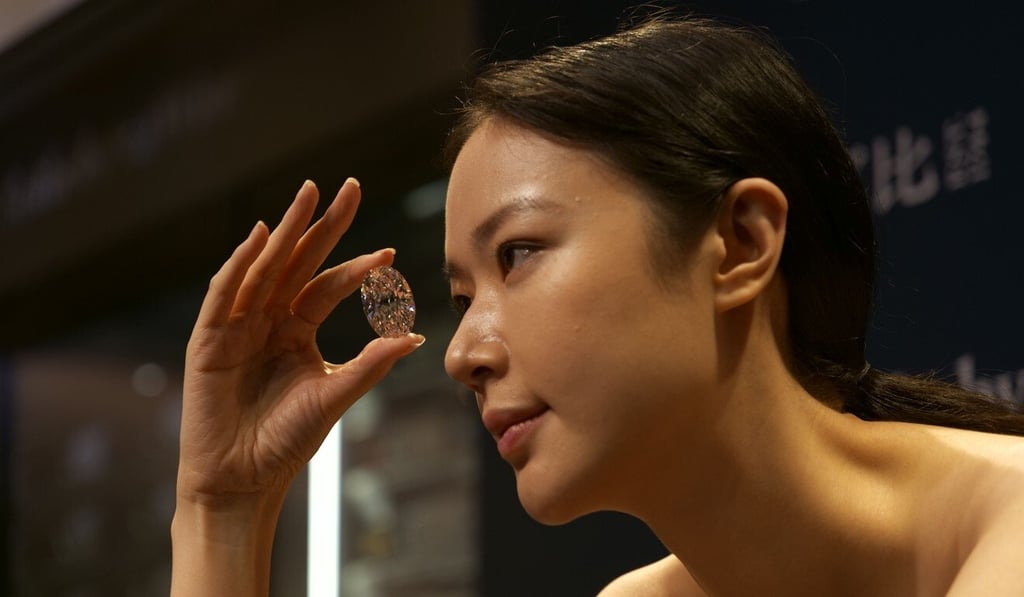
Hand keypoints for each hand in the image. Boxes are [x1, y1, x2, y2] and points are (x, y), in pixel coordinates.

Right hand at [177, 178, 423, 508]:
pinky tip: (263, 237)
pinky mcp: (208, 340)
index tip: (390, 253)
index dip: (357, 267)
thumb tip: (414, 337)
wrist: (242, 480)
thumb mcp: (334, 396)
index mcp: (297, 330)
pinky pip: (225, 294)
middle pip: (298, 262)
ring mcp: (236, 326)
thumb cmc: (286, 442)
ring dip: (286, 231)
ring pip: (264, 267)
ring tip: (309, 195)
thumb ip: (369, 364)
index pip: (328, 286)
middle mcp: (267, 319)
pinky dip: (241, 265)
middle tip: (349, 186)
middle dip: (322, 225)